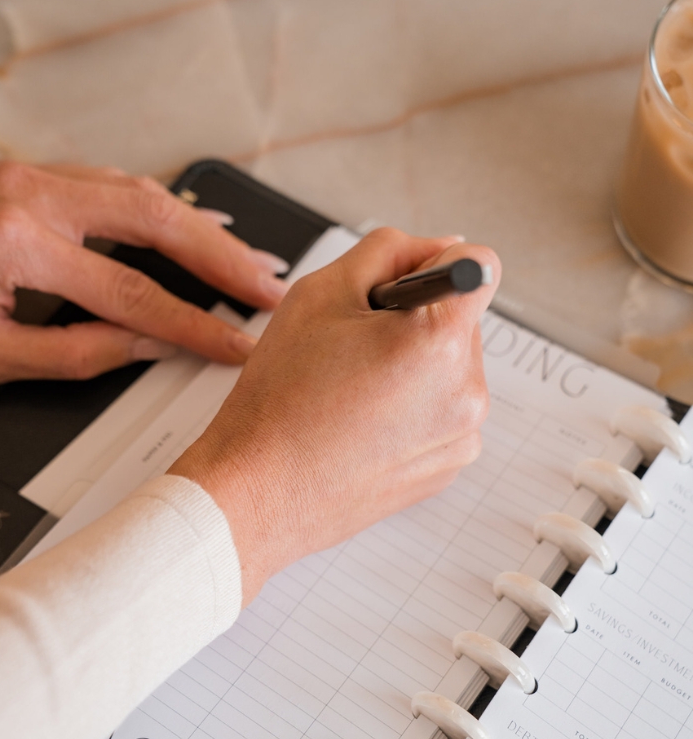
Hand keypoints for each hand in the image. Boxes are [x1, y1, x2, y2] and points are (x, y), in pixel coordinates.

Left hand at [0, 161, 288, 384]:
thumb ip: (76, 353)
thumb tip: (147, 346)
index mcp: (16, 247)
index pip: (133, 293)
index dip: (195, 324)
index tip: (237, 344)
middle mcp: (31, 196)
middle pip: (157, 221)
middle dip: (223, 258)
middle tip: (269, 287)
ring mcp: (33, 175)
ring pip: (143, 192)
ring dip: (203, 228)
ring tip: (247, 259)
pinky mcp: (33, 173)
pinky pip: (116, 182)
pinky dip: (164, 206)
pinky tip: (193, 224)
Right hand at [170, 228, 499, 602]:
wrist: (258, 492)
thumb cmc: (279, 401)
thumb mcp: (319, 293)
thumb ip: (388, 252)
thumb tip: (437, 247)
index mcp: (440, 341)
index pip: (480, 265)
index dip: (434, 264)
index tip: (402, 288)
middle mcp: (467, 393)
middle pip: (460, 322)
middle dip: (415, 322)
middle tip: (354, 348)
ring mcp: (461, 438)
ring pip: (450, 371)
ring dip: (414, 368)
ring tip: (352, 391)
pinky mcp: (447, 469)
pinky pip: (441, 416)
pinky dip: (412, 411)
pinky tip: (362, 423)